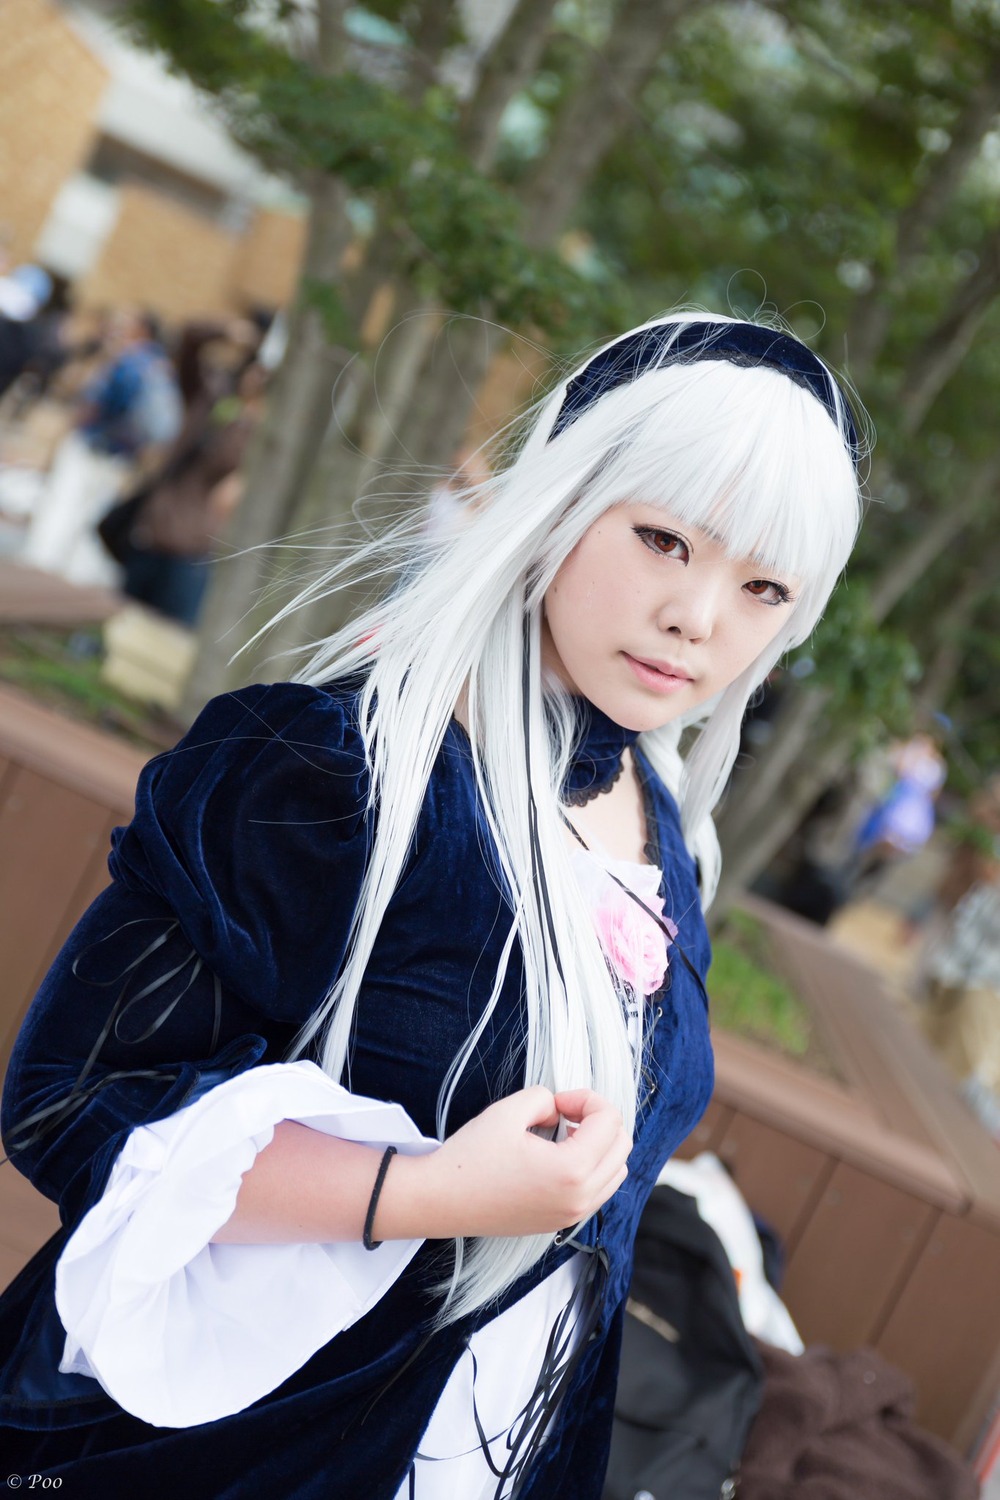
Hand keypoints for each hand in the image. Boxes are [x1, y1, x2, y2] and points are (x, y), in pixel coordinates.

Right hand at [376, 1086, 629, 1240]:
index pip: (610, 1122)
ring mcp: (572, 1215)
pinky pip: (598, 1190)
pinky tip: (558, 1155)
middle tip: (564, 1111)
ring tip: (563, 1132)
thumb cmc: (471, 1158)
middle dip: (598, 1119)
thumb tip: (559, 1110)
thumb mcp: (509, 1111)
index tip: (557, 1101)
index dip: (586, 1099)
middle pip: (622, 1146)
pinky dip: (592, 1167)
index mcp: (572, 1171)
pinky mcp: (560, 1223)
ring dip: (599, 1144)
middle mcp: (580, 1199)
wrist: (441, 1200)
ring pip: (616, 1171)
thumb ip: (545, 1098)